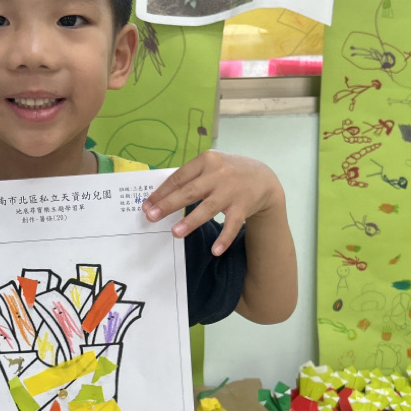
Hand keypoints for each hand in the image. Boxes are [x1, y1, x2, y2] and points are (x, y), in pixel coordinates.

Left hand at [142, 150, 282, 254]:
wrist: (264, 177)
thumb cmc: (229, 172)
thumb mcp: (211, 166)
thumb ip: (191, 177)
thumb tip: (162, 197)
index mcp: (206, 160)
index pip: (179, 177)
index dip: (161, 192)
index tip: (147, 205)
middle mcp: (219, 173)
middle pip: (190, 191)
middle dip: (169, 205)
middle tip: (151, 216)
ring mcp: (232, 190)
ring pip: (208, 208)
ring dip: (191, 221)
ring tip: (175, 233)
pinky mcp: (244, 205)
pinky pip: (232, 224)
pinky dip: (224, 238)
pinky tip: (215, 250)